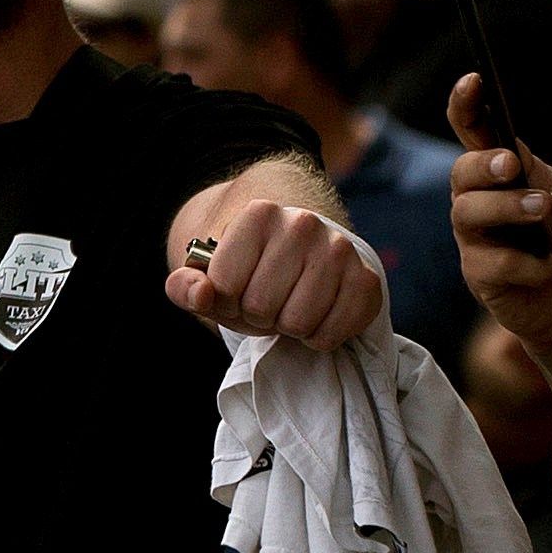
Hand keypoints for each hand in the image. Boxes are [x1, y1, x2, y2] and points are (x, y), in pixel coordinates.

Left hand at [168, 196, 380, 349]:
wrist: (302, 260)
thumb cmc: (249, 274)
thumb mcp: (208, 280)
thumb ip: (185, 287)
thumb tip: (201, 294)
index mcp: (258, 214)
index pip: (224, 285)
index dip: (225, 299)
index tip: (236, 288)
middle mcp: (303, 223)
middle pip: (260, 305)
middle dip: (256, 314)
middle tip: (266, 301)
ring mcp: (340, 249)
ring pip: (298, 323)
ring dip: (287, 328)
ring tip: (290, 306)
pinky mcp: (367, 280)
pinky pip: (331, 334)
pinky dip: (317, 338)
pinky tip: (317, 316)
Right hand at [451, 72, 551, 356]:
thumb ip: (551, 190)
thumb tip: (534, 190)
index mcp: (501, 173)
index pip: (473, 132)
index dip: (466, 105)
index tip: (473, 80)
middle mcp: (478, 200)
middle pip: (462, 171)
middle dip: (484, 165)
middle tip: (513, 166)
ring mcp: (474, 238)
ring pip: (468, 212)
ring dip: (508, 207)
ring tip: (541, 211)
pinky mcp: (478, 274)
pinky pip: (496, 261)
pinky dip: (533, 264)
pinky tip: (549, 269)